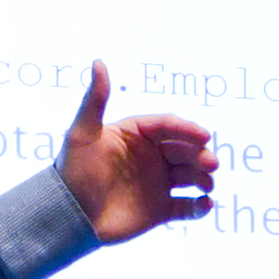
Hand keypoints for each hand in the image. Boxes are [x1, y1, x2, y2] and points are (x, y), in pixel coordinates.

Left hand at [59, 62, 217, 238]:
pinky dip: (199, 207)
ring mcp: (157, 183)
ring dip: (204, 178)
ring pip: (191, 176)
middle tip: (211, 163)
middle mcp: (151, 157)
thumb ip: (95, 99)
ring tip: (208, 185)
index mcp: (136, 135)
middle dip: (201, 155)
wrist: (67, 216)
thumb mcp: (82, 133)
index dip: (186, 130)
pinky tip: (204, 205)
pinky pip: (187, 207)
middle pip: (184, 151)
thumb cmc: (72, 171)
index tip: (203, 136)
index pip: (167, 126)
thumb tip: (99, 61)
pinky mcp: (160, 210)